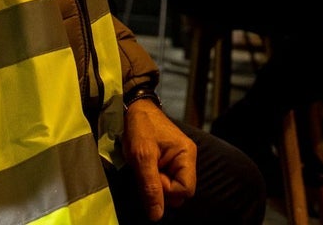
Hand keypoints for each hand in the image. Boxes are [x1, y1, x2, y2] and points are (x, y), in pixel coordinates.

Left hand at [122, 100, 196, 220]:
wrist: (135, 108)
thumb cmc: (140, 128)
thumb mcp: (142, 157)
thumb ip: (151, 187)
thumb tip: (157, 216)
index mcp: (187, 155)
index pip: (186, 190)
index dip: (167, 191)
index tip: (152, 177)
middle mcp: (187, 159)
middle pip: (180, 191)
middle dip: (162, 188)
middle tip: (147, 171)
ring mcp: (179, 160)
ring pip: (172, 186)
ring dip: (156, 183)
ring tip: (146, 167)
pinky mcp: (170, 161)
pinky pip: (166, 179)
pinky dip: (155, 178)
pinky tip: (147, 166)